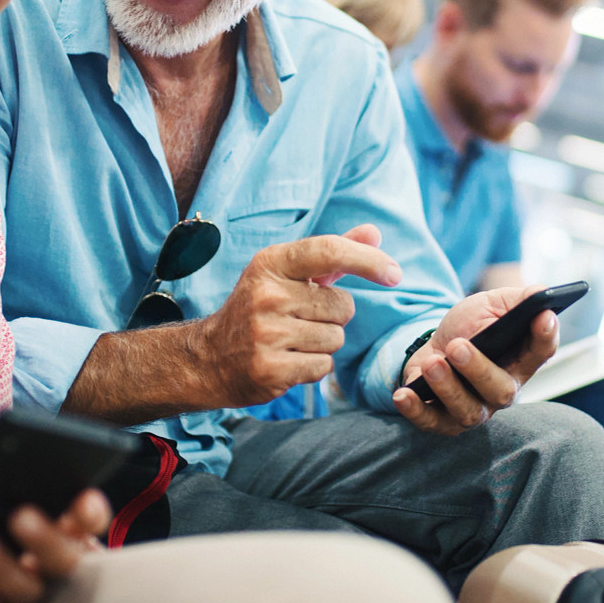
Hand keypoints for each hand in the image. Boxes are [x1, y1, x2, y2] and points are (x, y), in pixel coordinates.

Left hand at [0, 489, 111, 602]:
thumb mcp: (7, 501)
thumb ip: (18, 491)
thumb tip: (10, 462)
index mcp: (68, 535)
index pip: (89, 521)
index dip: (89, 513)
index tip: (82, 502)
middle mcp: (57, 570)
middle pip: (62, 559)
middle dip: (46, 539)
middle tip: (22, 518)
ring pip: (25, 591)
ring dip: (3, 570)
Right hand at [186, 223, 402, 407]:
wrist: (209, 358)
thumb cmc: (258, 309)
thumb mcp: (286, 274)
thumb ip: (333, 253)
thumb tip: (375, 233)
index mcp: (271, 263)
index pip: (330, 251)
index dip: (368, 260)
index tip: (394, 274)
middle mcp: (267, 295)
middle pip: (343, 306)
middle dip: (333, 317)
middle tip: (300, 320)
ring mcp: (266, 333)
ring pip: (336, 339)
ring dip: (323, 344)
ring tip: (290, 341)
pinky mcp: (270, 369)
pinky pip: (323, 367)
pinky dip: (312, 367)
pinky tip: (287, 361)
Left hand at [391, 286, 558, 434]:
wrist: (434, 344)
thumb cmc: (470, 327)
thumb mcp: (492, 305)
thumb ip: (518, 300)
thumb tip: (541, 292)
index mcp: (520, 360)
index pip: (541, 351)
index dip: (545, 336)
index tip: (542, 316)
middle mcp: (502, 390)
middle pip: (501, 390)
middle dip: (479, 369)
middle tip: (457, 346)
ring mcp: (474, 409)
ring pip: (468, 411)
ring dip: (447, 387)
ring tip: (431, 364)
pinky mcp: (443, 420)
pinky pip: (432, 422)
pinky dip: (416, 411)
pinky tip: (402, 394)